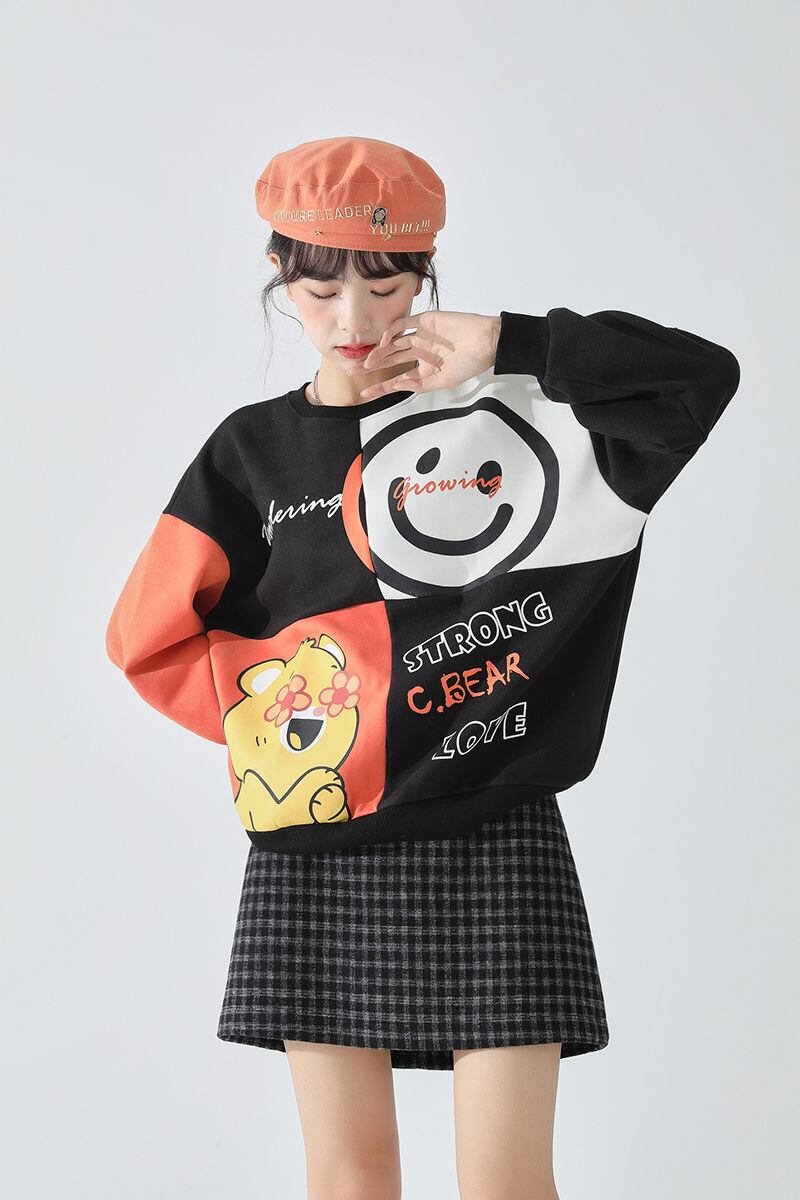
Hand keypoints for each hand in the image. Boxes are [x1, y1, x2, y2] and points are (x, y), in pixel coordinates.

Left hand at [346, 310, 501, 399]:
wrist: (487, 341)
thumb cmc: (470, 363)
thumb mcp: (444, 381)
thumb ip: (420, 384)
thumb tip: (398, 385)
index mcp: (425, 369)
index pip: (398, 378)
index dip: (381, 386)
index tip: (365, 393)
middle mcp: (421, 352)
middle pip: (391, 359)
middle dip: (372, 365)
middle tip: (355, 371)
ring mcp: (422, 336)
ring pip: (394, 343)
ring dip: (380, 351)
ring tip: (368, 360)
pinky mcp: (426, 320)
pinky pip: (404, 324)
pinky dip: (392, 331)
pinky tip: (385, 341)